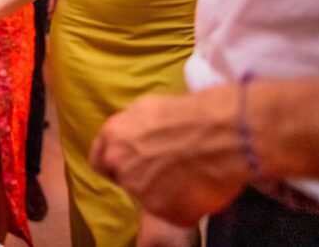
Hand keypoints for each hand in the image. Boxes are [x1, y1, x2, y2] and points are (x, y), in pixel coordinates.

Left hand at [89, 87, 247, 225]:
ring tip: (189, 173)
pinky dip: (185, 204)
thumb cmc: (187, 113)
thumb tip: (132, 137)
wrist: (220, 133)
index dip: (114, 165)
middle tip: (168, 168)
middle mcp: (119, 164)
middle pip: (125, 179)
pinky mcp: (163, 210)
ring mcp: (139, 190)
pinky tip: (199, 187)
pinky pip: (173, 211)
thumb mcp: (146, 108)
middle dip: (142, 176)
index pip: (99, 161)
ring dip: (165, 190)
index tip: (127, 166)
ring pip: (149, 196)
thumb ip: (130, 129)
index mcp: (112, 137)